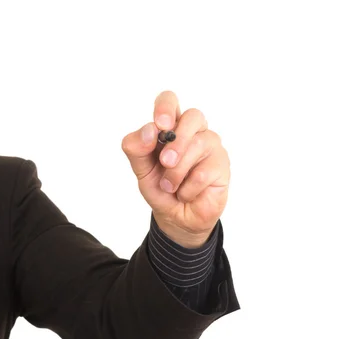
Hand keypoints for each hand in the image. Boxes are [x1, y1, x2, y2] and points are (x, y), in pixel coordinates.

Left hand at [121, 91, 229, 247]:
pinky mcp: (222, 164)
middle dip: (176, 142)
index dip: (165, 108)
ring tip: (169, 186)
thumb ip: (137, 149)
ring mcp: (210, 145)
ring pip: (197, 145)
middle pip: (193, 116)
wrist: (176, 217)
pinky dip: (188, 188)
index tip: (161, 125)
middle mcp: (193, 130)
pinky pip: (203, 172)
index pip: (169, 100)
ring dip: (176, 172)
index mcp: (171, 126)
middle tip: (165, 163)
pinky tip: (186, 192)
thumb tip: (149, 131)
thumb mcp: (141, 170)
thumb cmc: (160, 188)